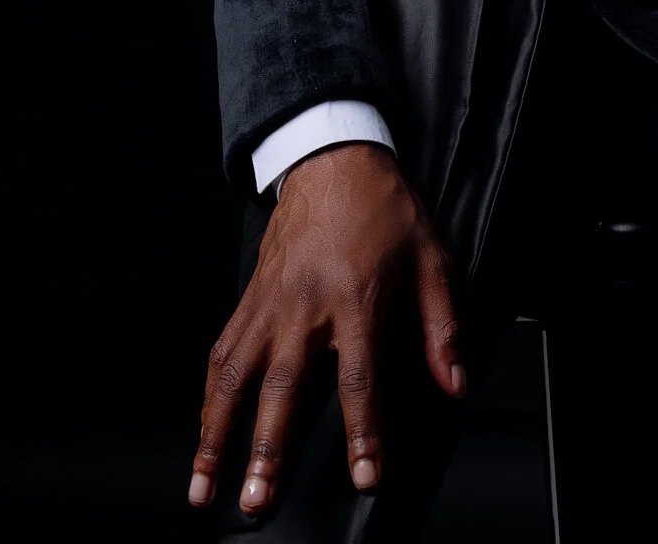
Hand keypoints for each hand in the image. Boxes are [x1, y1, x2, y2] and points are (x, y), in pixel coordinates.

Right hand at [188, 143, 462, 515]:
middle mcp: (306, 306)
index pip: (360, 379)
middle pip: (283, 388)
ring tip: (204, 482)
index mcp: (357, 298)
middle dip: (267, 449)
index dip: (364, 432)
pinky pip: (222, 351)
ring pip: (235, 376)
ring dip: (216, 433)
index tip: (365, 476)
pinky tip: (203, 429)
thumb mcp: (430, 258)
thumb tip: (454, 383)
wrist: (333, 158)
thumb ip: (442, 326)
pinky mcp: (249, 296)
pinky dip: (208, 395)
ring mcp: (271, 303)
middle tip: (257, 499)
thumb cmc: (384, 209)